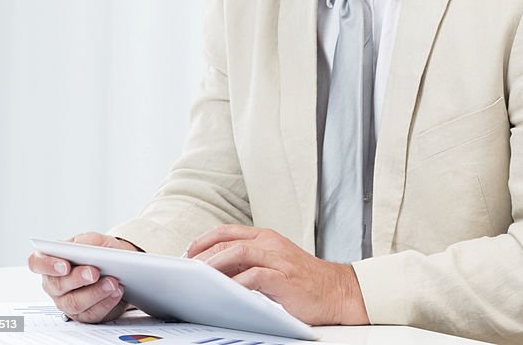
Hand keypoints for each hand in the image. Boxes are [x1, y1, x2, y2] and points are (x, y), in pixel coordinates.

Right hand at [27, 232, 136, 322]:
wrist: (121, 267)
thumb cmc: (102, 252)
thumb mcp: (97, 241)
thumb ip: (88, 241)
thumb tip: (84, 247)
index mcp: (52, 261)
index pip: (37, 263)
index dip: (47, 265)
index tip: (64, 265)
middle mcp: (55, 284)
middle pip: (58, 285)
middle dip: (78, 278)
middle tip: (94, 273)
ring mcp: (67, 301)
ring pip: (74, 303)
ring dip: (95, 292)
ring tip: (113, 282)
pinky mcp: (83, 314)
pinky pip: (91, 313)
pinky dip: (107, 302)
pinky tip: (117, 292)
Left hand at [186, 225, 368, 325]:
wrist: (337, 291)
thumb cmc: (303, 281)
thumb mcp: (272, 264)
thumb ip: (247, 264)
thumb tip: (213, 271)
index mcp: (266, 238)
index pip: (227, 231)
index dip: (202, 241)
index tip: (186, 255)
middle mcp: (271, 244)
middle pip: (228, 241)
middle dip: (202, 255)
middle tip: (185, 271)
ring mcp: (279, 260)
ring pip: (238, 253)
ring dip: (214, 265)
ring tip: (198, 278)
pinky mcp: (285, 279)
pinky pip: (256, 276)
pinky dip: (237, 283)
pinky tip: (226, 292)